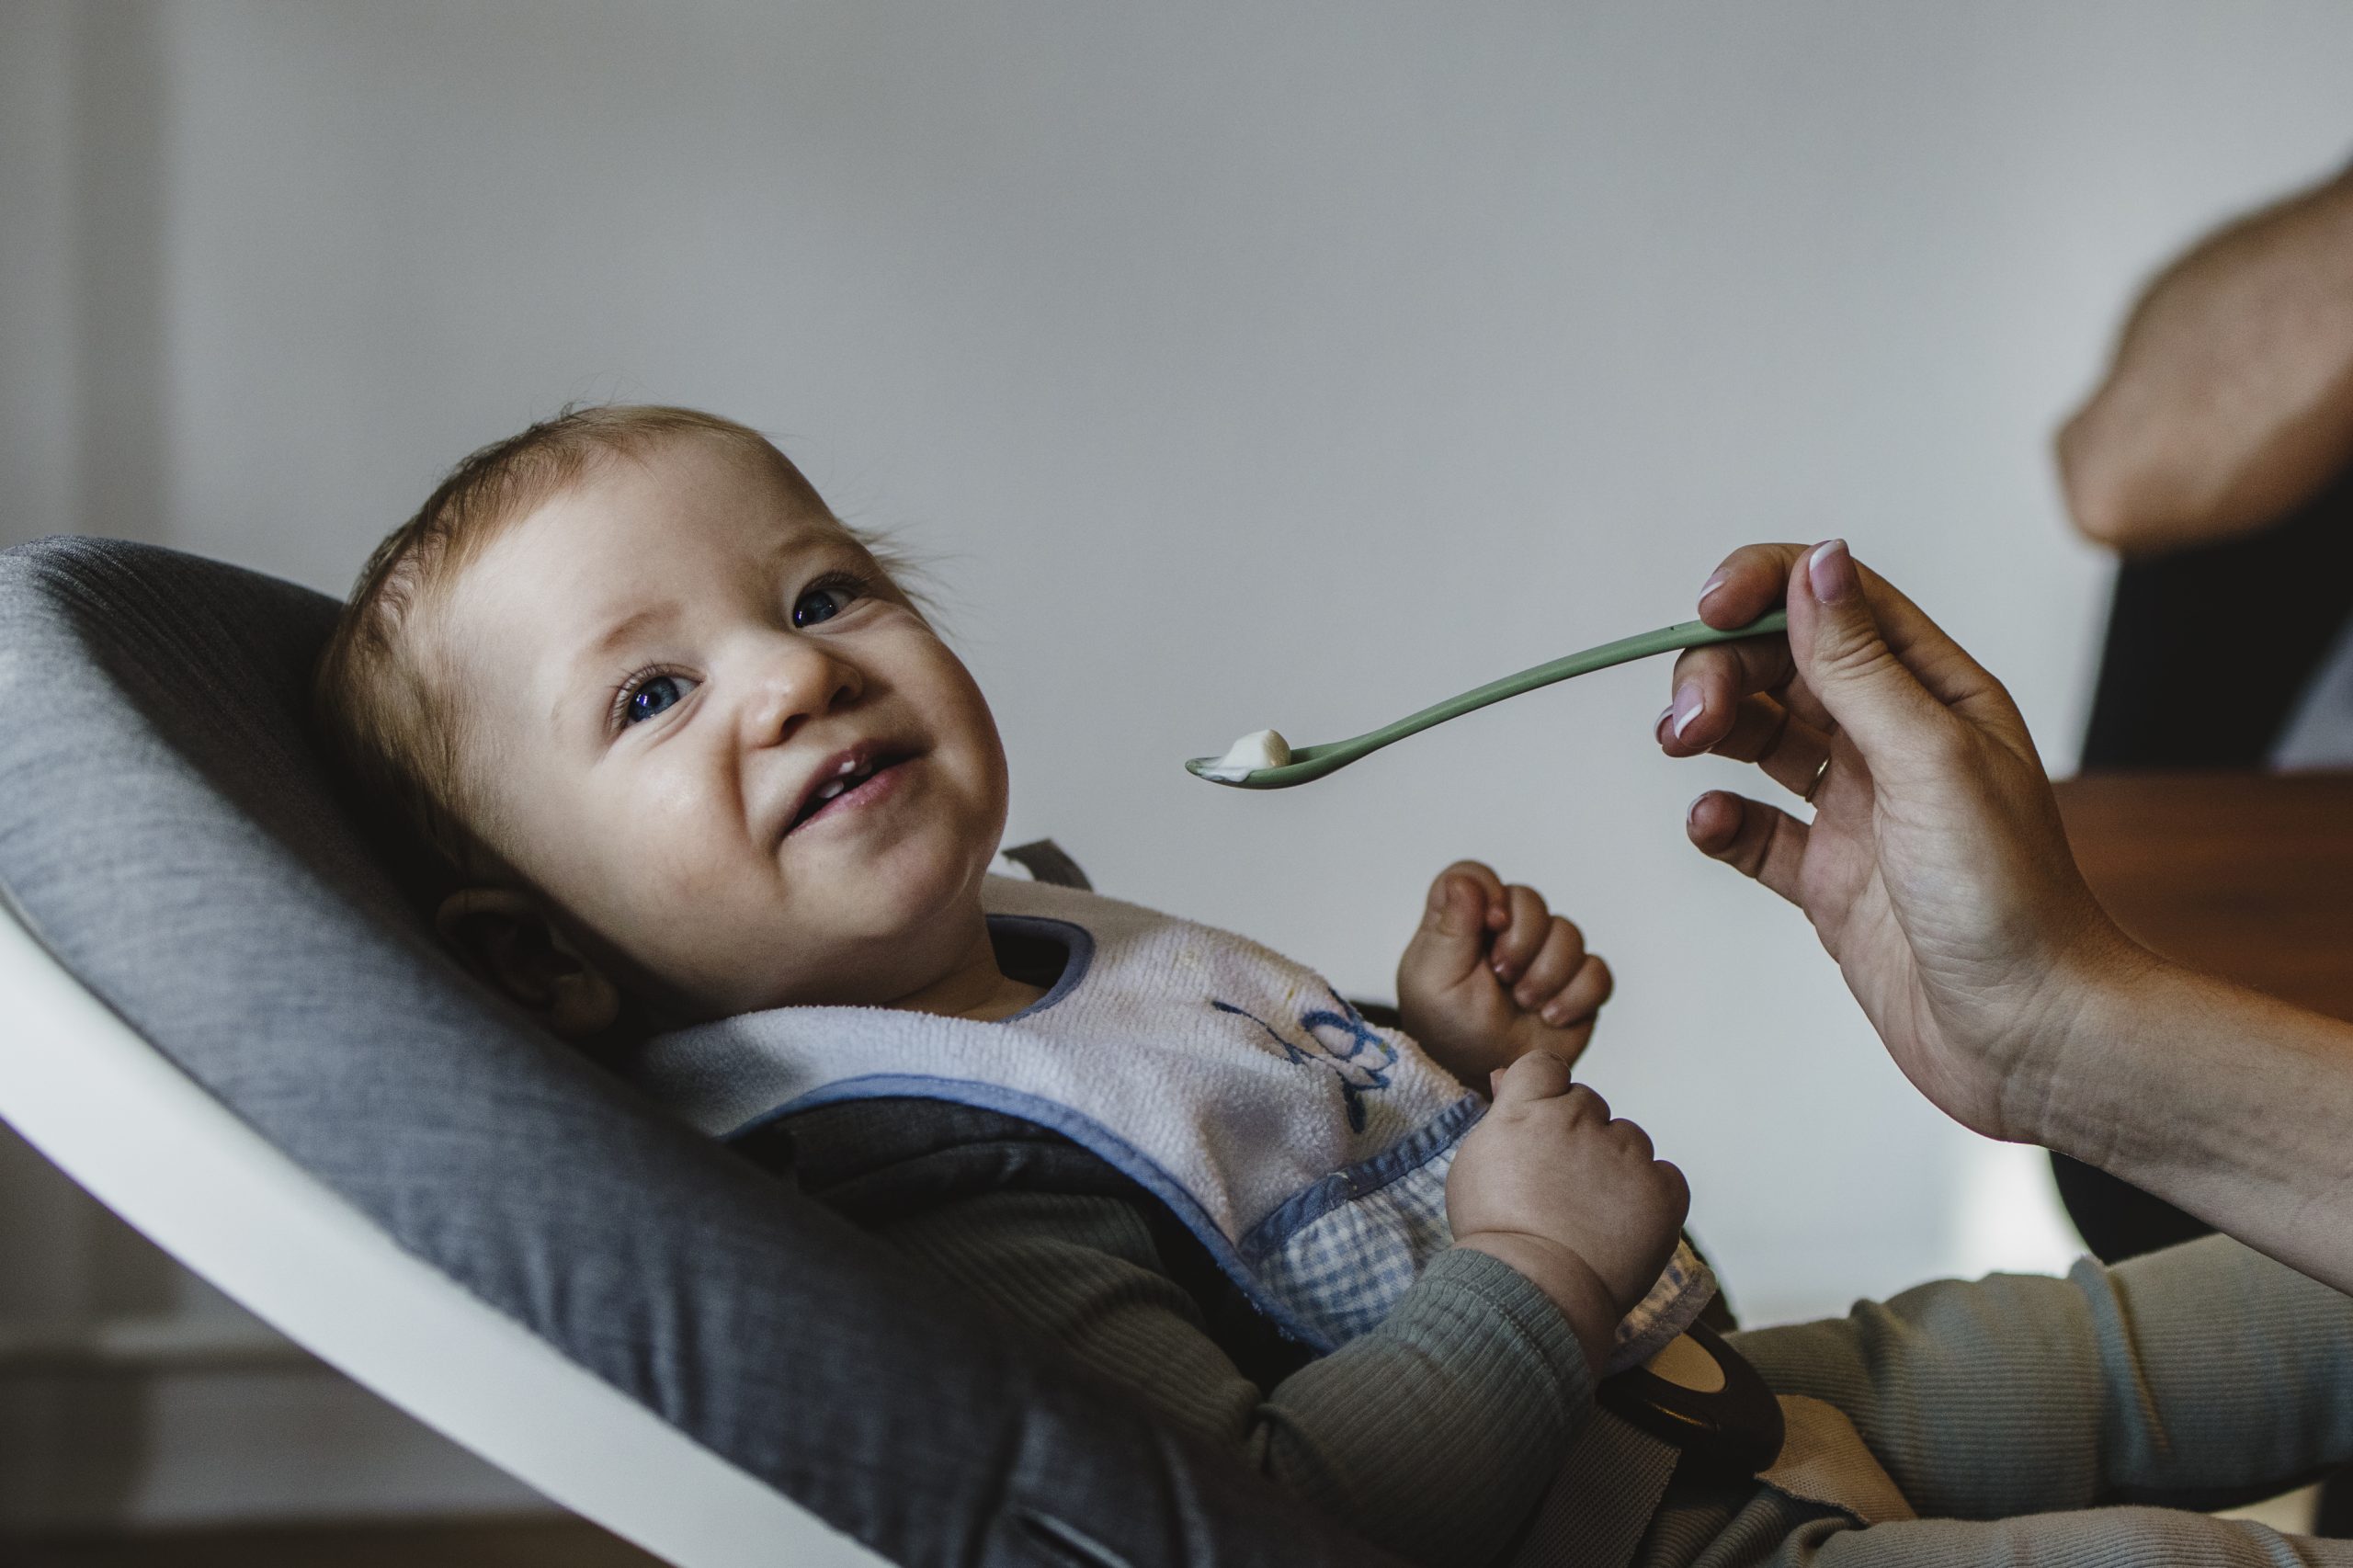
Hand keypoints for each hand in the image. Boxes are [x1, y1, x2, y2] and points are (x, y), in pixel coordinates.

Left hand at [1397, 860, 1612, 1090]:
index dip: (1489, 891)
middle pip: (1531, 900)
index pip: (1477, 876)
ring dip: (1547, 974)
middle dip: (1521, 943)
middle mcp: (1505, 931)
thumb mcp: (1434, 979)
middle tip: (1502, 978)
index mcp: (1462, 920)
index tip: (1490, 922)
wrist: (1479, 1077)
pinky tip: (1551, 1016)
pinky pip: (1597, 972)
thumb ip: (1449, 927)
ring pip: (1569, 934)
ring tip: (1524, 1004)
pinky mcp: (1575, 986)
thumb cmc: (1446, 1028)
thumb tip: (1466, 882)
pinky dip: (1577, 995)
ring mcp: (1544, 956)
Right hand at [1448, 1052, 1688, 1371]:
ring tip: (1590, 1216)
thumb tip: (1506, 1076)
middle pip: (1589, 1104)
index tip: (1540, 1129)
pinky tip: (1623, 1226)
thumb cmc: (1496, 1234)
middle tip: (1559, 1188)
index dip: (1545, 1095)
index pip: (1546, 1067)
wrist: (1533, 1294)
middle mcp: (1579, 1119)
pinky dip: (1650, 1195)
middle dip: (1578, 1136)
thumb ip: (1501, 1115)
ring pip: (1629, 1139)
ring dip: (1616, 1165)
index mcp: (1529, 1109)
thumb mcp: (1479, 1163)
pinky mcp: (1663, 1189)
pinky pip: (1665, 1175)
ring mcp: (1625, 1153)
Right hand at [1656, 539, 2150, 1143]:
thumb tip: (1816, 561)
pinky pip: (1755, 832)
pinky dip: (1720, 820)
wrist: (2032, 1038)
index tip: (1706, 610)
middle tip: (1685, 718)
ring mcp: (1859, 812)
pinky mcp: (1830, 882)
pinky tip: (1711, 825)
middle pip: (1781, 666)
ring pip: (1759, 738)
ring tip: (1681, 750)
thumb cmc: (2008, 899)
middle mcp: (1893, 742)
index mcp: (1935, 693)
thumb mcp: (1928, 760)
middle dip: (1720, 671)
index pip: (1835, 602)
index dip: (1763, 589)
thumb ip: (1858, 665)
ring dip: (1711, 730)